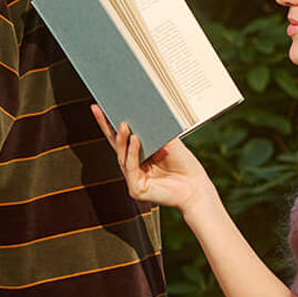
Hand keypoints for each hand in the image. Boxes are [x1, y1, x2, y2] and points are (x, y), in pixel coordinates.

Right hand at [93, 105, 216, 212]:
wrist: (197, 188)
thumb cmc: (184, 165)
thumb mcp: (169, 142)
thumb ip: (155, 130)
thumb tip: (142, 111)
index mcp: (139, 155)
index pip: (122, 137)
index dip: (109, 123)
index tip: (100, 106)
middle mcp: (133, 167)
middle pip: (116, 145)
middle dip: (107, 127)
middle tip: (103, 110)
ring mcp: (133, 179)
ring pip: (122, 156)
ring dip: (122, 139)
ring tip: (124, 124)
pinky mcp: (137, 190)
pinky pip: (131, 168)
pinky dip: (132, 154)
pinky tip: (135, 140)